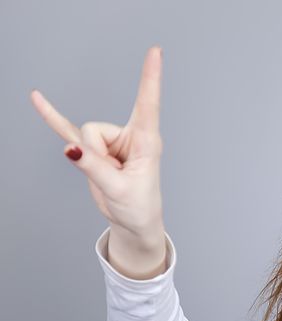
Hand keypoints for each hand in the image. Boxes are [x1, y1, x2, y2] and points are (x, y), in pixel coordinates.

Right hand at [30, 45, 164, 235]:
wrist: (133, 221)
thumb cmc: (137, 205)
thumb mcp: (119, 189)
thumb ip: (94, 167)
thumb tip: (70, 148)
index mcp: (146, 140)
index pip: (148, 103)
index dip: (150, 78)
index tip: (156, 51)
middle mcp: (129, 134)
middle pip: (94, 129)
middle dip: (95, 154)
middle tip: (114, 176)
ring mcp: (110, 141)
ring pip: (82, 136)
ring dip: (88, 159)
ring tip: (109, 177)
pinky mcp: (93, 150)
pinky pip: (68, 131)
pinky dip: (52, 117)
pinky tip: (37, 99)